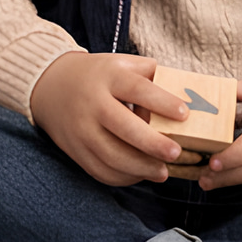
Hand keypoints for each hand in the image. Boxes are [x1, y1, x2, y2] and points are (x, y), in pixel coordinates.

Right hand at [30, 52, 188, 185]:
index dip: (162, 102)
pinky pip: (100, 170)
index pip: (138, 89)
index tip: (185, 114)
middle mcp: (93, 103)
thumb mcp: (122, 64)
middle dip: (152, 143)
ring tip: (163, 172)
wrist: (51, 86)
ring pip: (111, 155)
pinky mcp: (75, 150)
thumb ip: (152, 74)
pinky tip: (141, 175)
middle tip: (176, 153)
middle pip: (124, 127)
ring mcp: (81, 129)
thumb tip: (189, 91)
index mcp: (109, 77)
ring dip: (140, 167)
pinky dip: (122, 177)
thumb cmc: (99, 75)